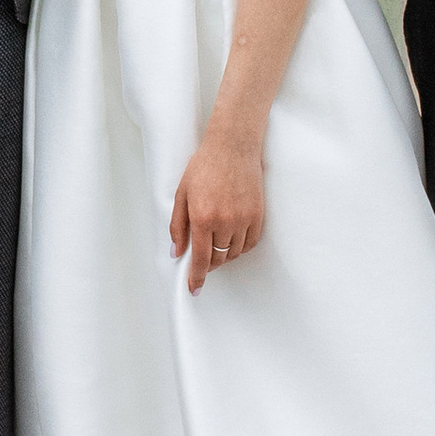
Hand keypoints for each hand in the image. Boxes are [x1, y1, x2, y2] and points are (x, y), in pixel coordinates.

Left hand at [170, 125, 265, 292]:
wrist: (233, 146)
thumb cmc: (204, 167)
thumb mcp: (182, 194)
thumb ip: (177, 226)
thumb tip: (177, 253)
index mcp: (202, 217)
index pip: (201, 259)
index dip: (197, 277)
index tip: (195, 289)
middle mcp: (225, 222)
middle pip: (218, 259)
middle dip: (209, 264)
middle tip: (202, 258)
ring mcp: (244, 219)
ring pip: (235, 253)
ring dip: (224, 256)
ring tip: (216, 244)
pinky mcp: (258, 215)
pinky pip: (250, 243)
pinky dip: (240, 247)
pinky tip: (233, 240)